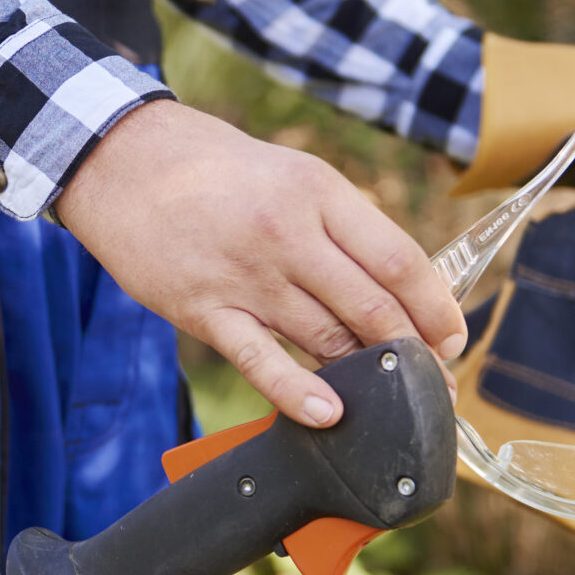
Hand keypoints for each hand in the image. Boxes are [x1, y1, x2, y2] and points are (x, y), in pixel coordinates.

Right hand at [54, 100, 466, 426]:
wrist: (122, 161)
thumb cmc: (214, 170)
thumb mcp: (291, 174)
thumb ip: (340, 227)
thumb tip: (392, 290)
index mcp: (318, 192)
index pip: (400, 261)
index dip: (436, 309)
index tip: (452, 338)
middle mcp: (287, 232)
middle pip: (372, 307)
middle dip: (413, 353)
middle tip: (433, 383)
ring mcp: (245, 274)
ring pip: (326, 338)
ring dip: (365, 374)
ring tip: (389, 400)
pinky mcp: (203, 308)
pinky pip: (260, 360)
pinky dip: (297, 392)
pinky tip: (327, 413)